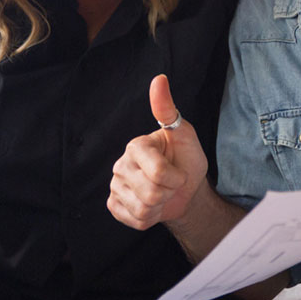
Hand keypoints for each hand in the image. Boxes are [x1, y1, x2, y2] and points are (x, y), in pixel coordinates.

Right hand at [107, 75, 208, 229]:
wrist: (185, 190)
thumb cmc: (185, 160)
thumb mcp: (184, 134)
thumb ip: (169, 110)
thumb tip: (159, 79)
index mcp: (136, 145)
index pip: (158, 172)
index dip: (176, 177)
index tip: (178, 171)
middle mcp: (121, 164)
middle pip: (151, 192)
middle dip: (169, 192)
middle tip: (171, 183)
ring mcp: (116, 186)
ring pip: (143, 208)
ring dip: (160, 206)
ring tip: (163, 194)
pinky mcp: (114, 205)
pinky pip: (135, 219)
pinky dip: (150, 217)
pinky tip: (152, 205)